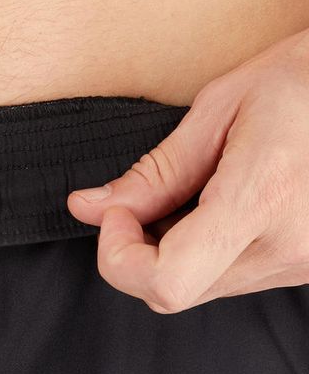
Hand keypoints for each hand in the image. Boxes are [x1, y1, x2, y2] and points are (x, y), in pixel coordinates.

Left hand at [66, 27, 308, 313]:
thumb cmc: (305, 79)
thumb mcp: (220, 108)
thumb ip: (152, 172)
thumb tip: (86, 209)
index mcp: (263, 196)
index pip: (166, 281)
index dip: (121, 258)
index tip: (117, 214)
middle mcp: (287, 246)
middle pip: (171, 293)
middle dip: (136, 253)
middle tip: (146, 204)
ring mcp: (301, 265)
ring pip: (195, 292)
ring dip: (169, 254)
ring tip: (195, 196)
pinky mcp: (303, 270)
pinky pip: (226, 281)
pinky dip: (201, 256)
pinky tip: (218, 211)